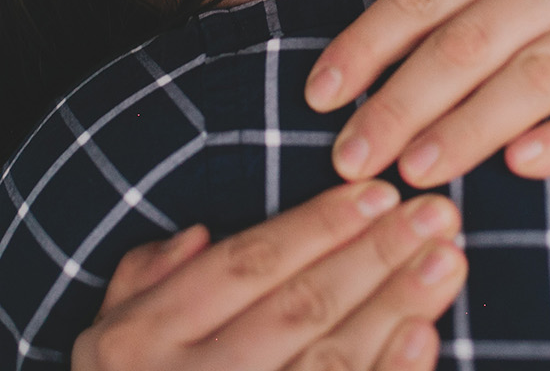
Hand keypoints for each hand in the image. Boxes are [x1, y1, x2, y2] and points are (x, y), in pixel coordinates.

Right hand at [71, 181, 465, 370]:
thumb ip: (144, 282)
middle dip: (373, 254)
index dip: (317, 225)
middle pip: (299, 306)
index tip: (378, 194)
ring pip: (328, 359)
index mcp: (144, 340)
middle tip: (433, 215)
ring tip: (445, 261)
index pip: (246, 265)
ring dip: (395, 306)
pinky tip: (422, 337)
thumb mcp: (104, 347)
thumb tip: (200, 236)